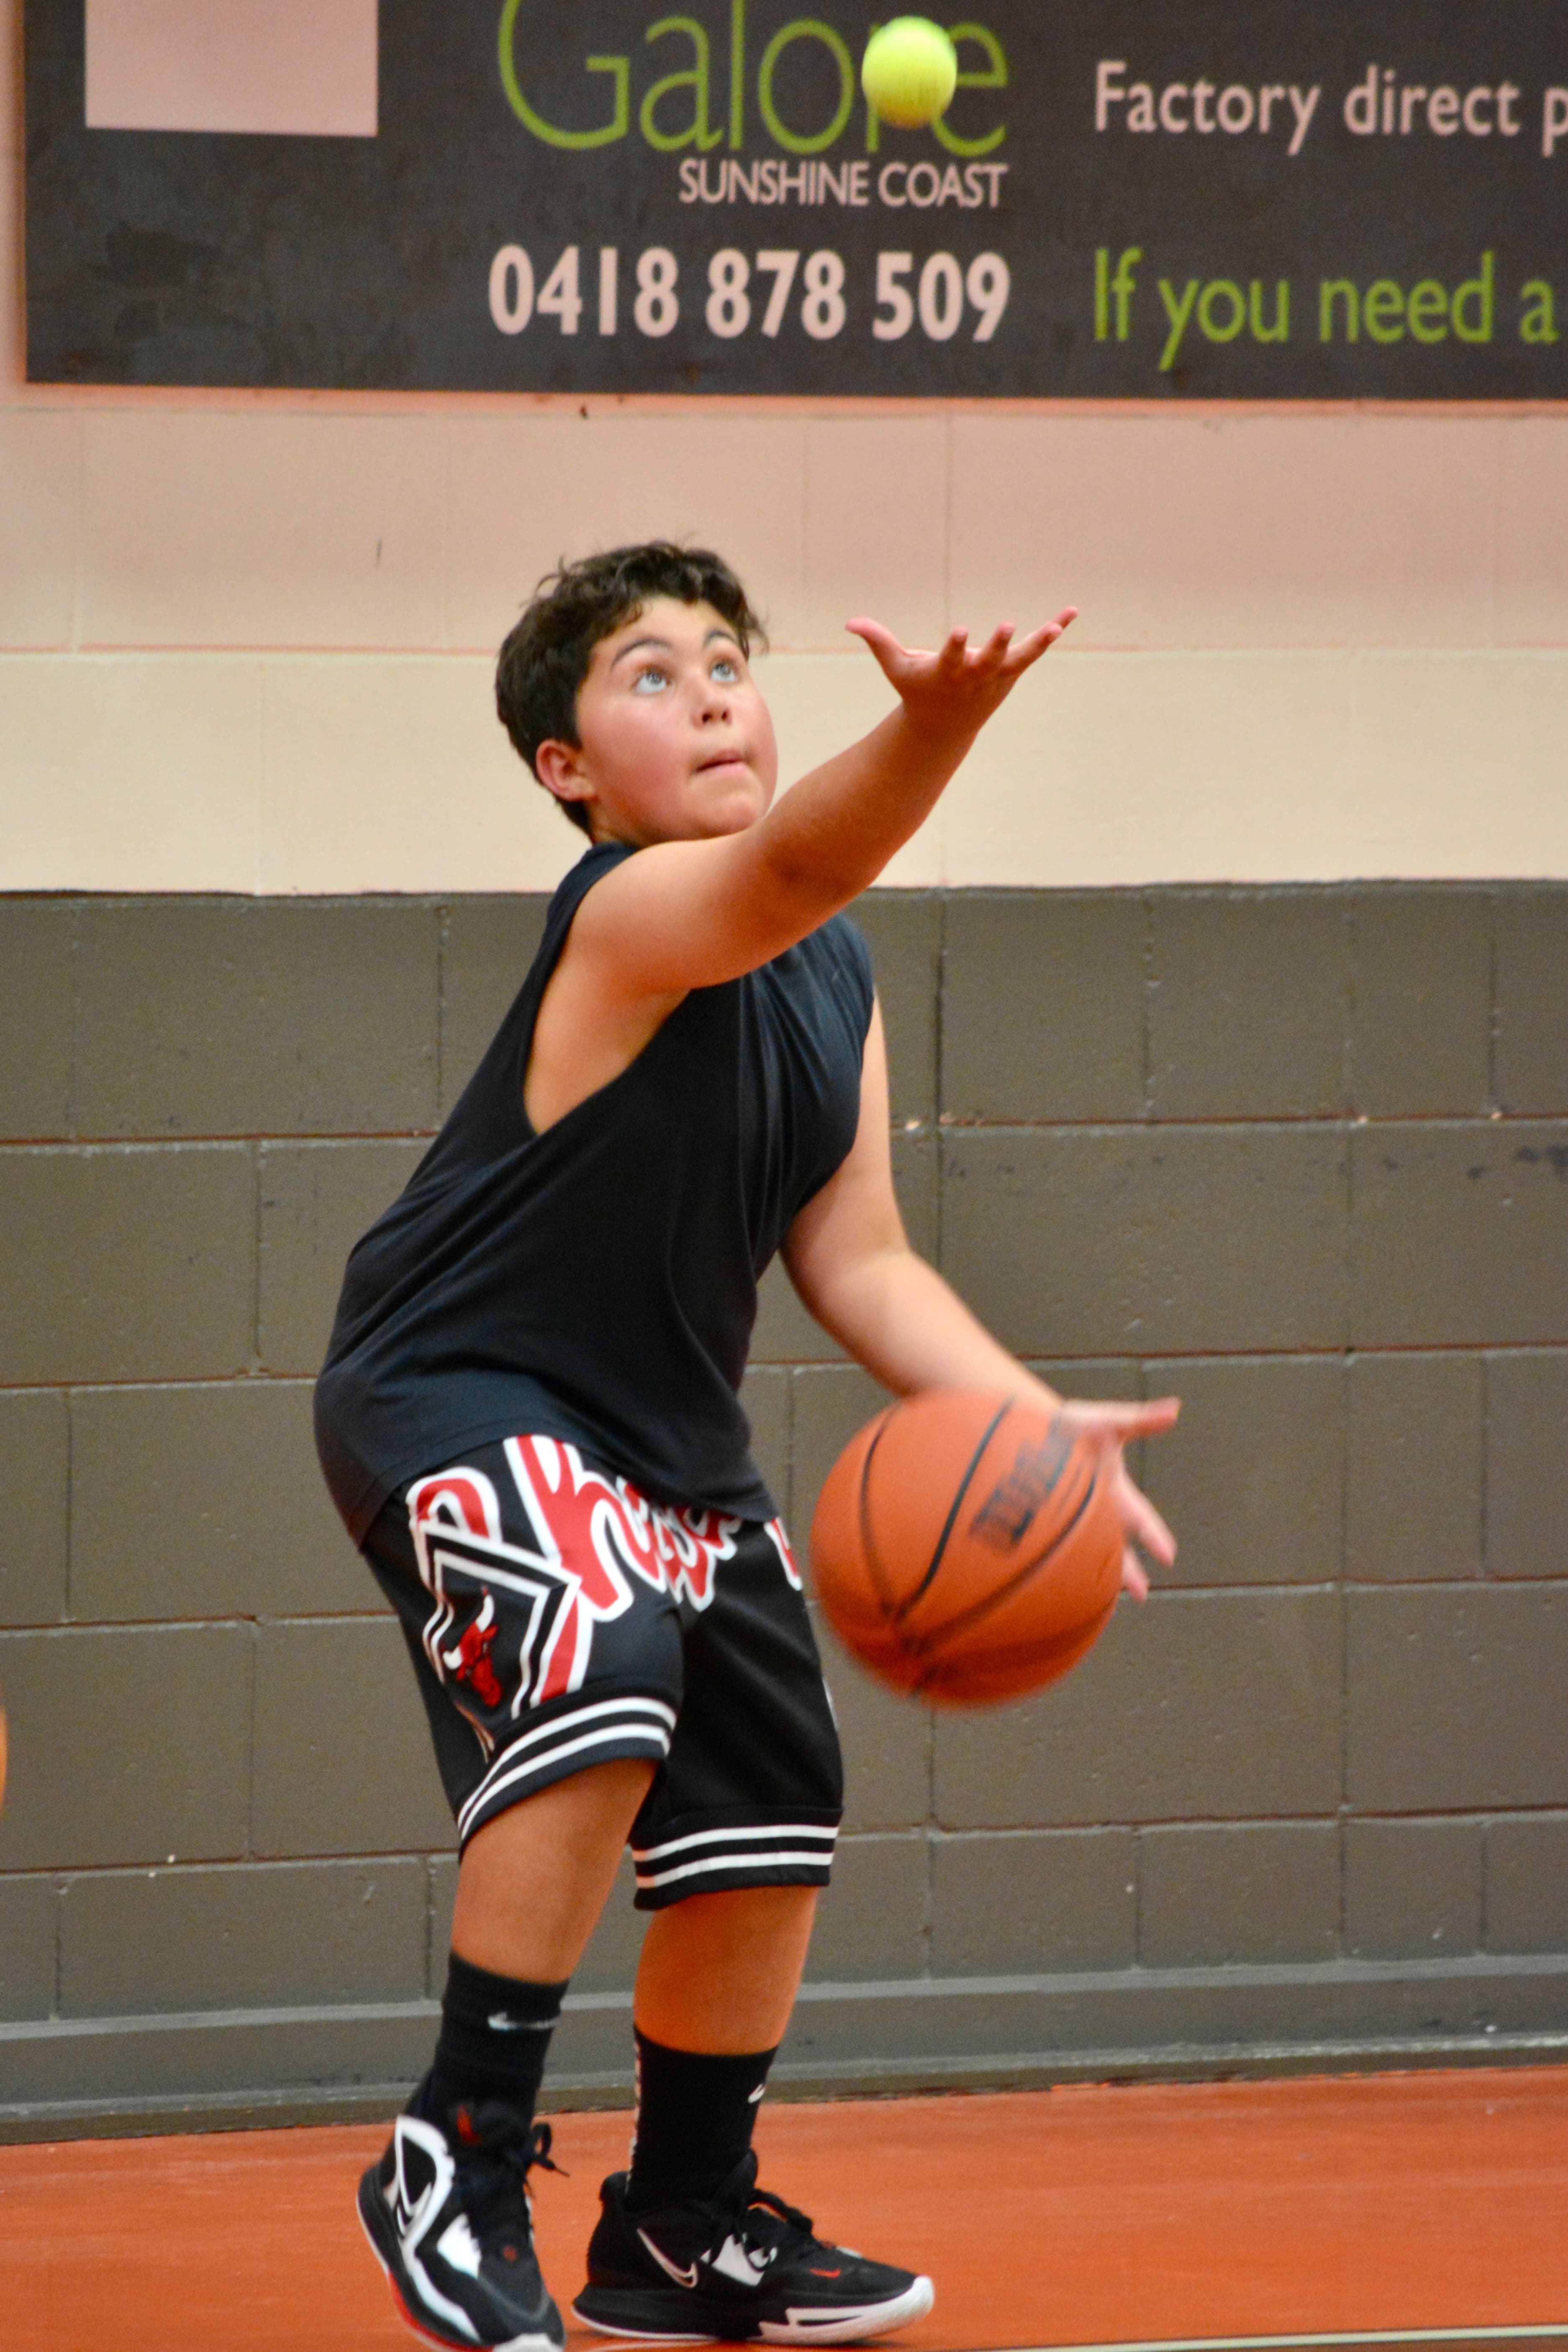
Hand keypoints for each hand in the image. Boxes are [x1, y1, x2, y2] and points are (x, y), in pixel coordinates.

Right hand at [847, 610, 1076, 742]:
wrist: (944, 727)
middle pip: (988, 661)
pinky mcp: (1012, 672)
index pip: (951, 658)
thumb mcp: (897, 668)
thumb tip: (849, 621)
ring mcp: (997, 676)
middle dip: (997, 645)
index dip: (956, 645)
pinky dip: (1052, 632)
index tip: (962, 630)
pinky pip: (1035, 650)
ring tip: (1057, 626)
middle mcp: (974, 676)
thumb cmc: (918, 690)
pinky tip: (1071, 613)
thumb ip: (878, 641)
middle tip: (1007, 626)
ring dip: (1039, 643)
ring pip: (1020, 659)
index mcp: (946, 673)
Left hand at [1051, 1395, 1179, 1602]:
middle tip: (1142, 1594)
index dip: (1154, 1535)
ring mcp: (1067, 1518)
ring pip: (1085, 1555)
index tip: (1168, 1556)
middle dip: (1128, 1569)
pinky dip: (1056, 1573)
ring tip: (1099, 1603)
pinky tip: (1050, 1594)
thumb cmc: (1064, 1422)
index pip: (1138, 1517)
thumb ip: (1139, 1419)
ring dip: (1095, 1577)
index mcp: (1111, 1490)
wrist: (1023, 1425)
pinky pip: (1050, 1554)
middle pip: (1114, 1545)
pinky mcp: (1040, 1525)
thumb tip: (1176, 1408)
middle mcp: (1092, 1509)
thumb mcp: (1105, 1420)